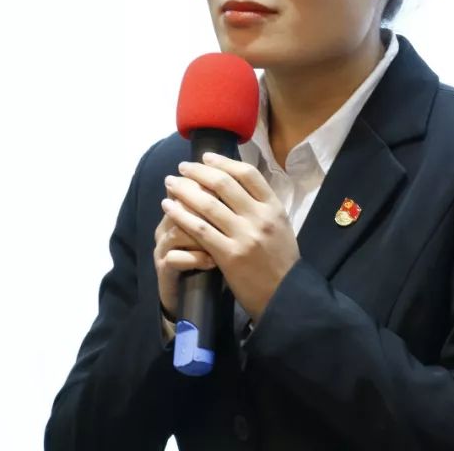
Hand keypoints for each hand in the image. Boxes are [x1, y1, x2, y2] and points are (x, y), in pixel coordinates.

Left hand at [161, 153, 299, 323]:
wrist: (284, 296)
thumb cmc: (280, 260)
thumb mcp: (280, 225)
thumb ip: (261, 205)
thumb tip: (234, 182)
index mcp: (274, 207)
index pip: (247, 174)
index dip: (223, 162)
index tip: (205, 157)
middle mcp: (260, 217)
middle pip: (224, 184)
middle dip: (198, 172)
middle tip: (182, 168)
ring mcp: (244, 236)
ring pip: (207, 204)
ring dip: (184, 190)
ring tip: (170, 184)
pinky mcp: (228, 255)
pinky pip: (199, 229)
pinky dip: (181, 215)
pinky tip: (169, 207)